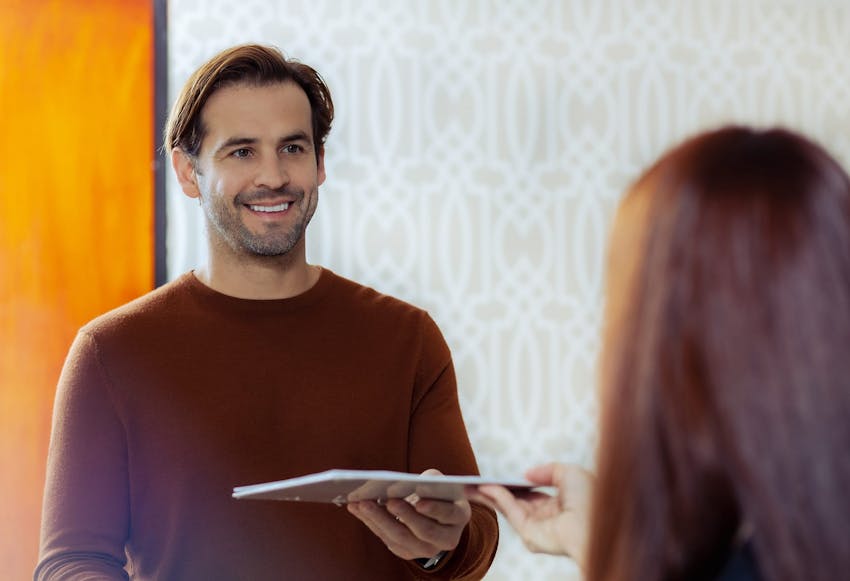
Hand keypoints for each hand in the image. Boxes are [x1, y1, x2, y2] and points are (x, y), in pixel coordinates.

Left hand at [347, 469, 471, 560]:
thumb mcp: (439, 482)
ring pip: (402, 538)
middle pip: (424, 530)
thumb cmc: (437, 492)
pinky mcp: (407, 552)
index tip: (419, 501)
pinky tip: (356, 508)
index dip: (434, 508)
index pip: (449, 513)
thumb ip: (429, 480)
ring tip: (362, 503)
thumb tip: (407, 483)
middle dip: (404, 515)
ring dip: (379, 519)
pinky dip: (370, 523)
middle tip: (388, 501)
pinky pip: (387, 540)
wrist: (436, 516)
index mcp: (459, 516)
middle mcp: (447, 538)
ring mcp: (427, 549)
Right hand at [467, 462, 592, 566]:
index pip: (531, 494)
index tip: (499, 477)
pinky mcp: (529, 534)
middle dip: (496, 491)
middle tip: (476, 482)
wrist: (598, 522)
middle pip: (515, 502)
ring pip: (508, 507)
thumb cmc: (592, 500)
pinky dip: (497, 497)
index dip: (514, 484)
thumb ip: (547, 470)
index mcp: (559, 505)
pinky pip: (510, 512)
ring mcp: (537, 527)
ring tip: (472, 483)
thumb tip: (526, 474)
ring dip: (490, 494)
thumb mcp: (570, 473)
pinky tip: (487, 486)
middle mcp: (547, 518)